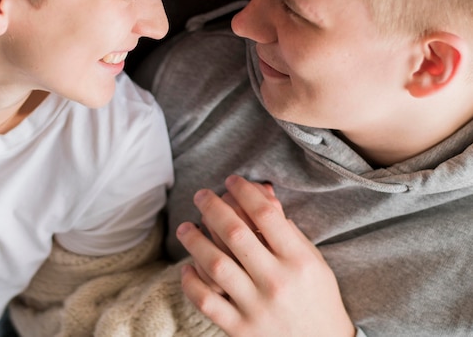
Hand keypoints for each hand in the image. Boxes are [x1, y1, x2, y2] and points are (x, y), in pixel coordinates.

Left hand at [176, 175, 355, 336]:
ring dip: (194, 240)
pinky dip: (192, 283)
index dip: (244, 190)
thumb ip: (287, 230)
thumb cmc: (317, 297)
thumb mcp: (313, 260)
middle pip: (235, 233)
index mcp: (298, 260)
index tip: (232, 181)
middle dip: (212, 207)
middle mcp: (277, 281)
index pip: (265, 214)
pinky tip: (187, 268)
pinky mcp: (241, 329)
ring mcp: (257, 307)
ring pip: (215, 264)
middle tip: (201, 195)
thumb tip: (260, 195)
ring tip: (186, 227)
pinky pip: (207, 302)